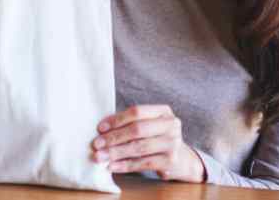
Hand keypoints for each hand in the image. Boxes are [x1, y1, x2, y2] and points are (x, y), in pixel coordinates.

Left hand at [90, 105, 206, 182]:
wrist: (182, 159)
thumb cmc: (157, 138)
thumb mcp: (149, 125)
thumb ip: (130, 124)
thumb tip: (102, 130)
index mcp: (163, 111)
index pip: (137, 112)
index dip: (117, 119)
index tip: (100, 128)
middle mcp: (171, 125)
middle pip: (137, 130)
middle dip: (114, 137)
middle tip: (96, 144)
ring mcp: (172, 143)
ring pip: (139, 147)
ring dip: (116, 153)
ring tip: (100, 157)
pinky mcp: (171, 161)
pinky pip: (143, 163)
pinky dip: (125, 165)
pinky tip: (112, 166)